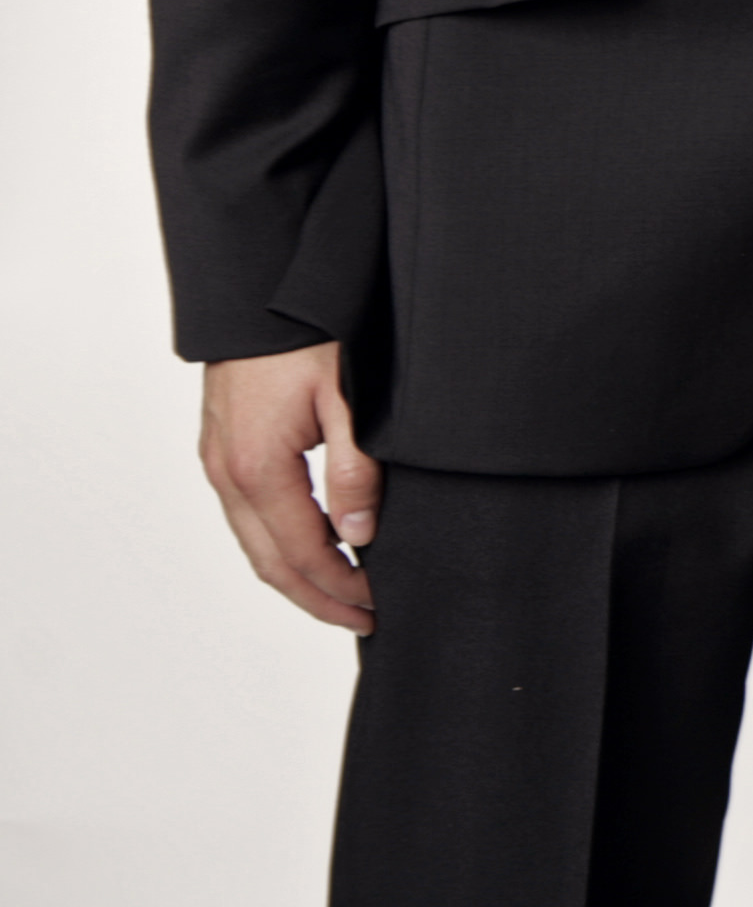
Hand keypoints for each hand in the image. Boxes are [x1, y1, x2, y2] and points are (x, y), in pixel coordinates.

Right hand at [199, 343, 377, 632]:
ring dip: (296, 574)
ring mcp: (218, 461)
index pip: (301, 554)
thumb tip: (358, 537)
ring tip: (342, 593)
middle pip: (269, 562)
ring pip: (254, 542)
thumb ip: (354, 470)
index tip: (376, 608)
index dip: (340, 588)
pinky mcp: (221, 447)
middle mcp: (227, 473)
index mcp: (258, 468)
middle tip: (363, 619)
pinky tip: (312, 544)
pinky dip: (279, 543)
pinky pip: (248, 515)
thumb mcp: (347, 398)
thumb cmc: (307, 334)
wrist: (257, 291)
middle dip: (317, 597)